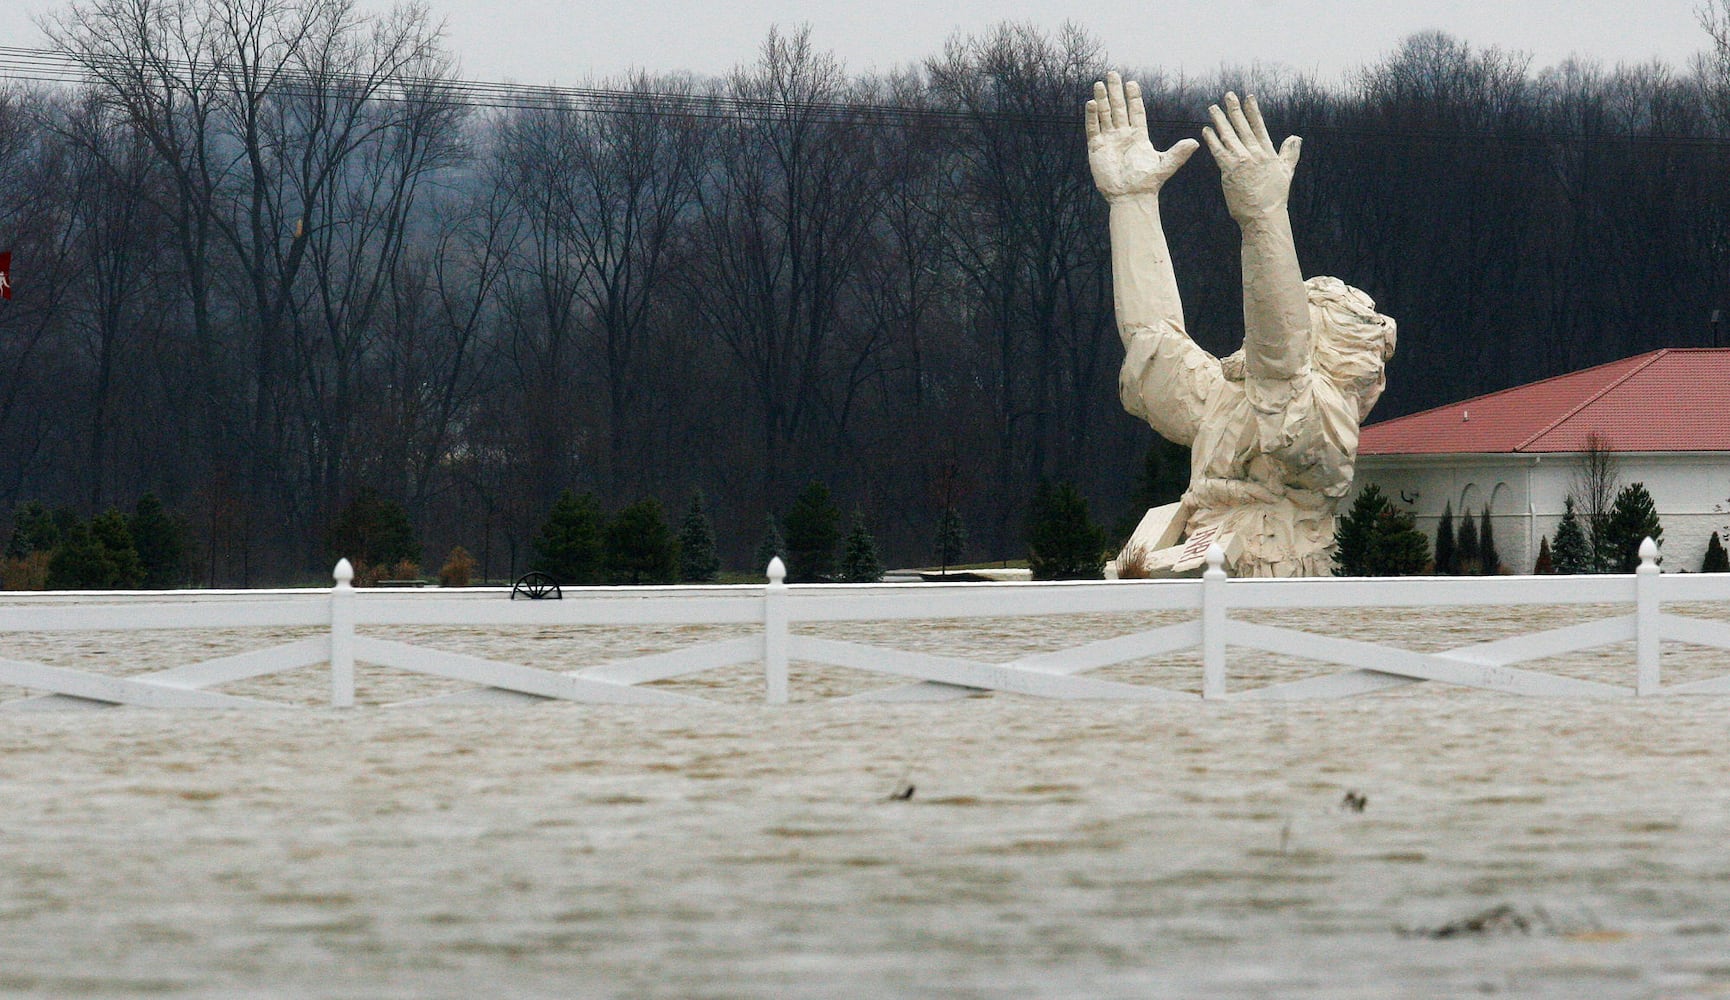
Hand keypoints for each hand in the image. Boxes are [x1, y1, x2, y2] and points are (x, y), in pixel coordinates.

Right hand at [1086, 72, 1197, 200]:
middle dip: (1116, 91)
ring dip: (1102, 99)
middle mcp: (1123, 135)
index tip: (1132, 83)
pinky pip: (1093, 128)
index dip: (1134, 97)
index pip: (1136, 111)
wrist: (1130, 197)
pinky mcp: (1097, 148)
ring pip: (1105, 115)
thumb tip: (1195, 142)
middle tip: (1113, 73)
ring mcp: (1109, 140)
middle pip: (1119, 108)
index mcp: (1139, 136)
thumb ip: (1178, 153)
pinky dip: (1092, 116)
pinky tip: (1092, 102)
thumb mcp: (1165, 165)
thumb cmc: (1148, 183)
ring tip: (1100, 83)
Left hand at [1202, 92, 1300, 224]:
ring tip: (1213, 108)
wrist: (1263, 215)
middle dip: (1235, 109)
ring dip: (1220, 120)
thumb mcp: (1286, 172)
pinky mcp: (1229, 171)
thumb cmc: (1274, 197)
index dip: (1253, 110)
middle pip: (1243, 126)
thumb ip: (1290, 153)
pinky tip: (1206, 130)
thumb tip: (1296, 137)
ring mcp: (1242, 161)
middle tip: (1228, 94)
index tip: (1248, 97)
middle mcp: (1255, 153)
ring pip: (1229, 136)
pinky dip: (1212, 139)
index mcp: (1268, 152)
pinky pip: (1218, 151)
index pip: (1259, 126)